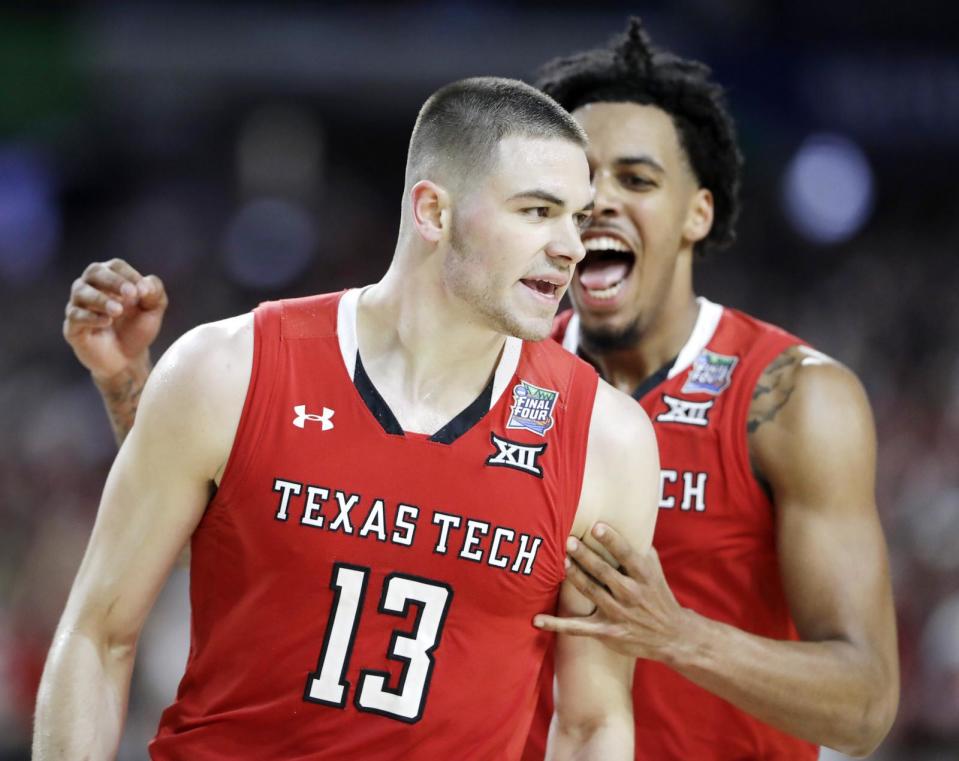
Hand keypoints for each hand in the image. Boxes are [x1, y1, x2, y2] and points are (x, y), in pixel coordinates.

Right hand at [63, 259, 167, 382]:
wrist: (128, 359)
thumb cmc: (137, 328)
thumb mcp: (153, 310)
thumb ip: (154, 292)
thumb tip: (145, 285)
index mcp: (111, 278)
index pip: (115, 266)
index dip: (129, 274)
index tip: (144, 291)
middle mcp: (90, 287)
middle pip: (94, 272)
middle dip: (113, 281)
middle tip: (131, 294)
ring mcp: (78, 306)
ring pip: (80, 292)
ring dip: (101, 299)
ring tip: (118, 311)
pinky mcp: (72, 326)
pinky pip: (75, 316)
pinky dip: (90, 317)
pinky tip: (106, 322)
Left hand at [533, 523, 689, 661]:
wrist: (671, 635)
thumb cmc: (657, 593)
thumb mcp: (654, 569)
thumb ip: (639, 546)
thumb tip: (624, 518)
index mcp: (643, 575)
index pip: (627, 554)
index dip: (612, 540)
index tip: (596, 526)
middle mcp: (632, 593)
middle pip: (604, 572)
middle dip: (586, 556)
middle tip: (569, 541)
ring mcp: (619, 613)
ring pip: (591, 592)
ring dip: (575, 577)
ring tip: (560, 562)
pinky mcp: (607, 631)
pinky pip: (577, 628)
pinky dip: (556, 624)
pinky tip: (537, 620)